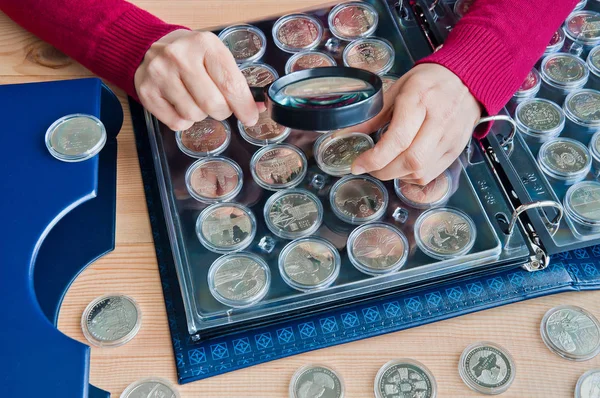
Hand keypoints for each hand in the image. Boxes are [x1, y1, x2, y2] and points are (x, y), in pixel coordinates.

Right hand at [134, 29, 260, 130]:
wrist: (152, 46)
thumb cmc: (191, 55)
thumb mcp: (215, 56)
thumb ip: (235, 81)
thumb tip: (255, 108)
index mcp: (205, 44)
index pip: (230, 84)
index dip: (244, 106)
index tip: (250, 118)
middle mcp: (180, 57)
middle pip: (213, 104)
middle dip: (222, 111)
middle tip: (219, 105)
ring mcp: (160, 74)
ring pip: (194, 116)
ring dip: (200, 114)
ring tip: (194, 98)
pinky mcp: (146, 91)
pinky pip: (176, 123)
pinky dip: (183, 121)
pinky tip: (180, 103)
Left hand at [350, 64, 481, 184]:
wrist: (467, 78)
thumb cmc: (428, 81)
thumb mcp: (397, 88)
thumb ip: (374, 114)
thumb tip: (347, 134)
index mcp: (420, 99)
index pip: (398, 139)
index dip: (374, 158)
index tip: (357, 164)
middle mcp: (439, 120)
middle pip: (411, 161)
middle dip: (383, 171)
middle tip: (369, 167)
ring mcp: (451, 137)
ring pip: (421, 172)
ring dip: (397, 175)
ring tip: (386, 164)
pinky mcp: (456, 150)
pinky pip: (431, 174)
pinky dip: (412, 176)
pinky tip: (404, 165)